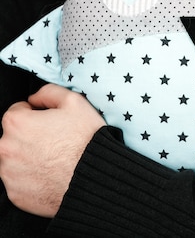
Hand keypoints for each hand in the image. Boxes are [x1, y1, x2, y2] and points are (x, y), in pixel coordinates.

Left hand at [0, 84, 104, 216]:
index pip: (16, 111)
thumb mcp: (74, 101)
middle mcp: (6, 149)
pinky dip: (30, 177)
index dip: (35, 113)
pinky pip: (19, 180)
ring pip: (14, 158)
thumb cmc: (85, 139)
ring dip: (27, 156)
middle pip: (13, 136)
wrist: (94, 179)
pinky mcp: (15, 194)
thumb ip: (48, 92)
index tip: (48, 122)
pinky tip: (49, 174)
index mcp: (17, 123)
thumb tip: (34, 98)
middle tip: (53, 140)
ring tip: (53, 158)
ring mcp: (9, 174)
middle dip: (29, 135)